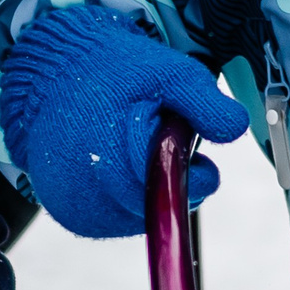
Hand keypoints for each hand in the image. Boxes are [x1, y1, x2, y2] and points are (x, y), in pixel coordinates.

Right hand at [0, 4, 247, 237]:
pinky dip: (126, 198)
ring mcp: (75, 208)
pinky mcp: (67, 215)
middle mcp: (88, 194)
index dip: (196, 175)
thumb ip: (205, 103)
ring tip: (134, 148)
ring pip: (137, 219)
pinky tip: (119, 165)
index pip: (173, 192)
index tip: (195, 153)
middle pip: (156, 209)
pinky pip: (113, 220)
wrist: (52, 72)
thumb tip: (236, 130)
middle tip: (164, 144)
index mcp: (113, 158)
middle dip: (171, 179)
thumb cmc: (112, 70)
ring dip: (148, 191)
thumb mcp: (169, 72)